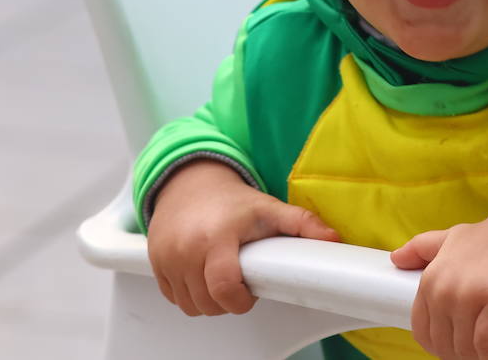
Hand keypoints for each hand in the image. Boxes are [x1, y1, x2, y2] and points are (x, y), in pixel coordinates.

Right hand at [146, 159, 339, 315]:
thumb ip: (302, 224)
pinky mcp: (154, 263)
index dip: (240, 300)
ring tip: (224, 277)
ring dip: (209, 301)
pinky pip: (173, 297)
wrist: (190, 182)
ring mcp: (167, 257)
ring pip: (190, 305)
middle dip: (228, 301)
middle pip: (207, 302)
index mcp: (216, 237)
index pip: (224, 287)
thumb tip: (333, 240)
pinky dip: (189, 295)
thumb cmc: (231, 199)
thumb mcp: (269, 208)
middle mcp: (186, 249)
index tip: (250, 293)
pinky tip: (204, 275)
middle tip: (241, 281)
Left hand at [390, 191, 487, 359]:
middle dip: (464, 354)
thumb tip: (395, 258)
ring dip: (482, 358)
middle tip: (483, 350)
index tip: (461, 346)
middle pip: (446, 345)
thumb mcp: (452, 237)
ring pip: (467, 350)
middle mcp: (445, 289)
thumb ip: (423, 248)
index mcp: (431, 279)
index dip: (442, 345)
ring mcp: (469, 296)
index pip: (423, 332)